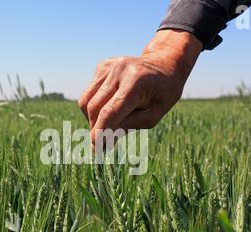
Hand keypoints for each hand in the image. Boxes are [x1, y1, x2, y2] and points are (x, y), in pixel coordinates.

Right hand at [78, 29, 201, 145]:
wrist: (164, 65)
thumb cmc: (163, 93)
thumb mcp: (154, 115)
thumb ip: (129, 127)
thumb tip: (103, 141)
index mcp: (136, 81)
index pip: (111, 111)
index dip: (101, 131)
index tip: (96, 148)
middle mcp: (119, 70)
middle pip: (95, 107)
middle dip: (96, 128)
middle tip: (102, 144)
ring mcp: (108, 66)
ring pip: (86, 101)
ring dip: (92, 118)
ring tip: (108, 124)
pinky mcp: (102, 67)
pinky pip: (89, 93)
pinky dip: (95, 106)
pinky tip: (111, 105)